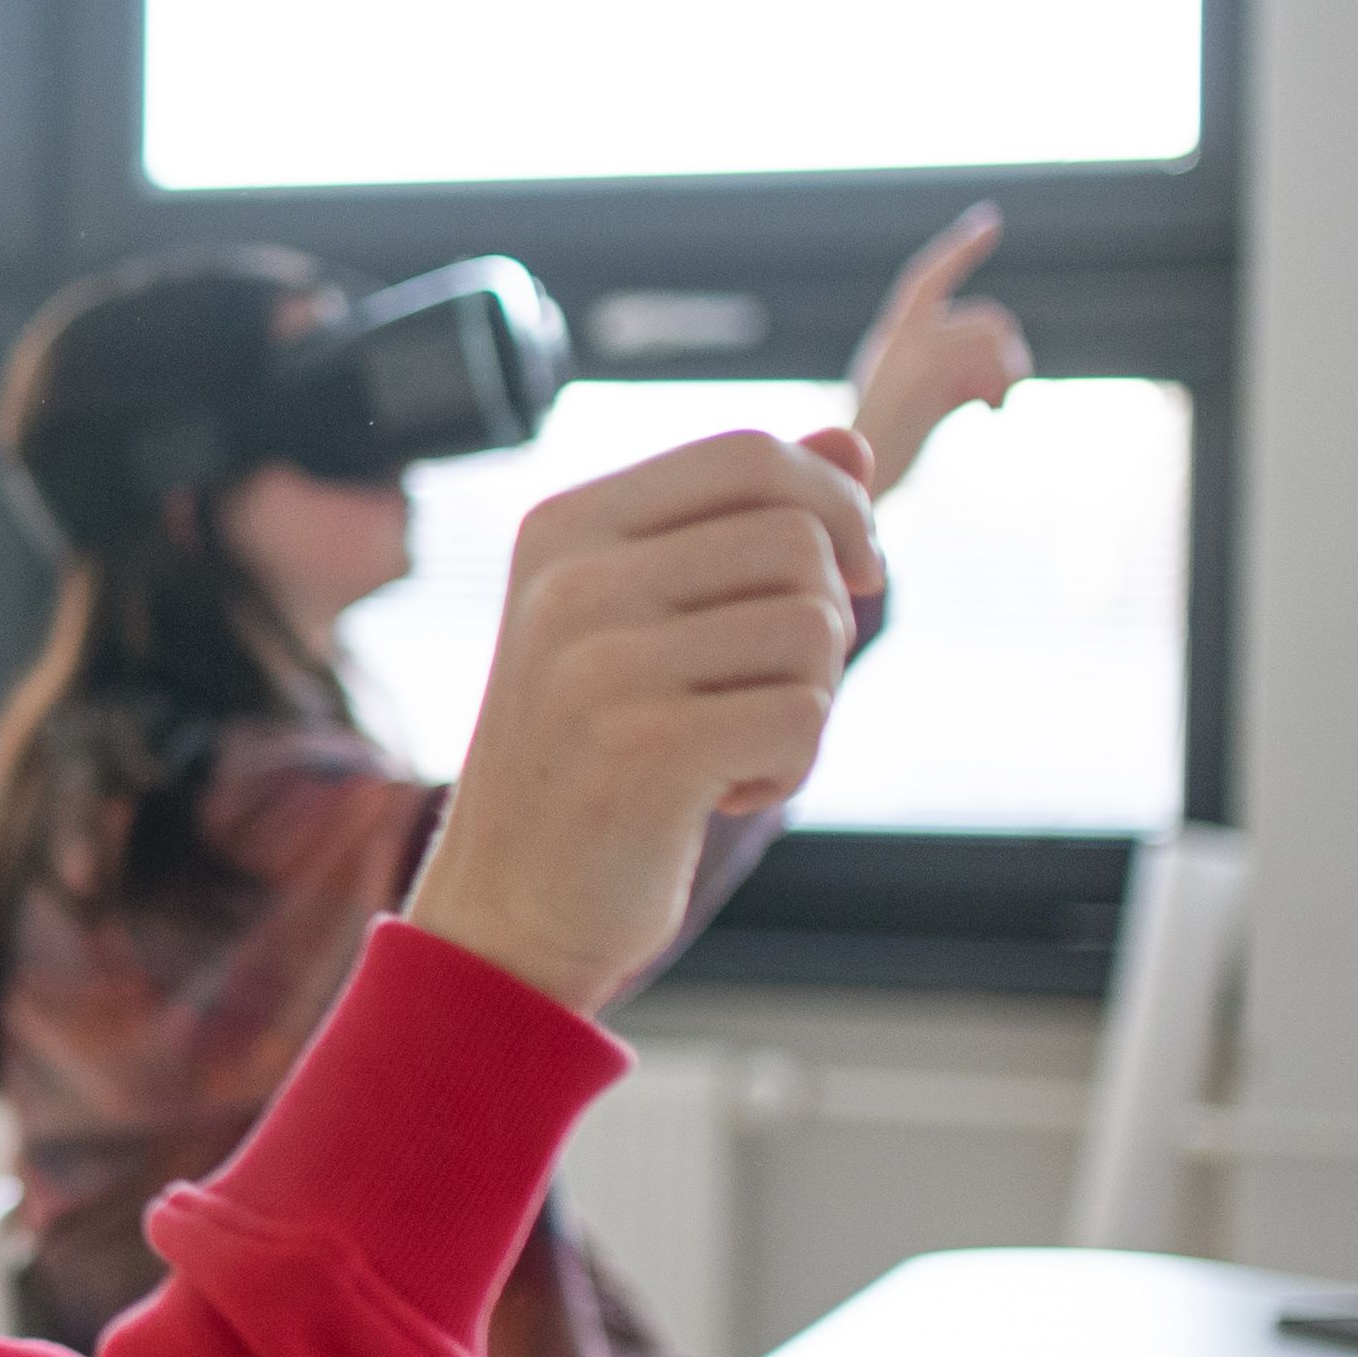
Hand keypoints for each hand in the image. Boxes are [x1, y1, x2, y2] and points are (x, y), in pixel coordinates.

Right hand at [401, 426, 879, 1012]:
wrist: (504, 911)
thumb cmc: (585, 761)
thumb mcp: (638, 622)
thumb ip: (734, 528)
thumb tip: (853, 445)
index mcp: (561, 529)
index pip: (746, 454)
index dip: (834, 501)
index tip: (852, 571)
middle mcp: (570, 582)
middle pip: (796, 538)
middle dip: (822, 619)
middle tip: (764, 688)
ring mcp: (598, 663)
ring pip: (812, 626)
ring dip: (805, 701)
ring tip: (731, 746)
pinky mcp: (644, 748)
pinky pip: (803, 715)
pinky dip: (790, 767)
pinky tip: (718, 793)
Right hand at [848, 205, 1032, 495]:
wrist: (848, 484)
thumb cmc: (883, 457)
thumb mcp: (917, 404)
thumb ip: (948, 375)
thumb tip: (1000, 369)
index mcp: (889, 340)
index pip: (926, 277)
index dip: (959, 248)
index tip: (989, 219)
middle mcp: (896, 338)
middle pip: (985, 317)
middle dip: (1008, 352)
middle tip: (1002, 393)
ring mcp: (910, 353)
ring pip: (993, 337)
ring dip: (1008, 371)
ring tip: (994, 403)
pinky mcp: (926, 373)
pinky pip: (987, 360)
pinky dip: (1000, 387)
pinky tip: (988, 411)